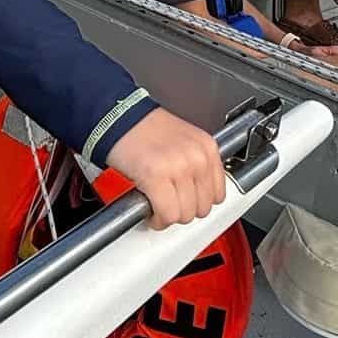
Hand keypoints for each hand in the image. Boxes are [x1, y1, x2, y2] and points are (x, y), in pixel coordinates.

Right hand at [106, 107, 227, 227]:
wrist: (119, 118)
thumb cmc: (146, 129)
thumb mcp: (185, 140)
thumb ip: (198, 165)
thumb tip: (201, 194)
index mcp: (207, 148)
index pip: (218, 194)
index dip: (199, 202)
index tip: (188, 200)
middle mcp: (197, 158)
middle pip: (202, 208)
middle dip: (184, 210)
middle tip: (170, 202)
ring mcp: (178, 168)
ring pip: (184, 215)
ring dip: (169, 216)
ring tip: (159, 204)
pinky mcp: (156, 178)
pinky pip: (166, 215)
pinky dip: (157, 219)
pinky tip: (151, 209)